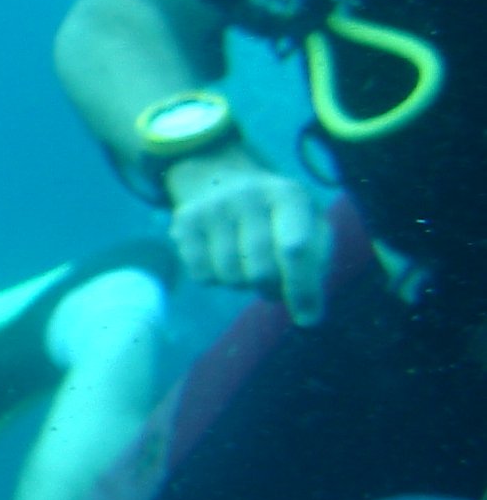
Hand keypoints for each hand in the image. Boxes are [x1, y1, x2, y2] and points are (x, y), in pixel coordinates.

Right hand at [165, 153, 330, 325]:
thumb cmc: (279, 216)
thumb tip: (307, 314)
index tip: (307, 319)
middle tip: (274, 286)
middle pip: (262, 270)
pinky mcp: (184, 222)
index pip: (296, 250)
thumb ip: (316, 264)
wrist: (223, 179)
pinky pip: (203, 276)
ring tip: (248, 264)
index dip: (302, 289)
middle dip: (272, 290)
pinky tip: (223, 258)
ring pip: (231, 277)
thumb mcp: (309, 225)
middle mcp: (247, 195)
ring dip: (244, 284)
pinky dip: (217, 278)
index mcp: (288, 194)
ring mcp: (211, 207)